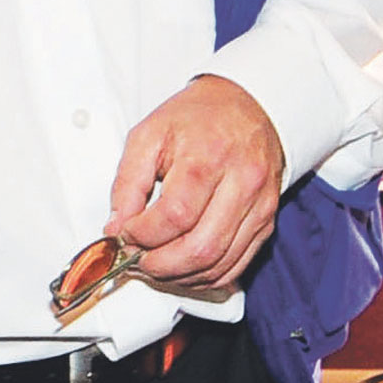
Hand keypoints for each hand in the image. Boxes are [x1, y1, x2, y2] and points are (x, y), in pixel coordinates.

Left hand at [106, 76, 283, 292]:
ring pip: (218, 265)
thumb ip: (127, 184)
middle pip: (200, 249)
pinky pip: (236, 266)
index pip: (175, 216)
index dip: (142, 235)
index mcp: (209, 156)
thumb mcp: (149, 136)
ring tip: (155, 266)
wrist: (250, 105)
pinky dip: (204, 277)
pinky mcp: (266, 221)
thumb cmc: (198, 118)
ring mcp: (259, 205)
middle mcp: (242, 183)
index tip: (125, 234)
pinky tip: (182, 269)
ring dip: (179, 277)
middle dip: (159, 266)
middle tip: (136, 260)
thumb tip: (116, 229)